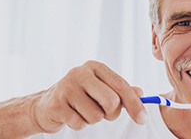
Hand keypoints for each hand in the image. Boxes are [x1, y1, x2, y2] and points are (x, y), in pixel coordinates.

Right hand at [31, 60, 146, 132]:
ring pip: (96, 116)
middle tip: (103, 112)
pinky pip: (80, 123)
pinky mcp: (56, 104)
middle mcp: (80, 73)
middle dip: (111, 113)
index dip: (135, 104)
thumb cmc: (81, 95)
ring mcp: (66, 87)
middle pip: (111, 101)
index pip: (121, 85)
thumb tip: (141, 94)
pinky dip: (80, 124)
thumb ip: (121, 90)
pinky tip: (71, 115)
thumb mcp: (102, 88)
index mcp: (95, 67)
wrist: (47, 104)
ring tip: (83, 111)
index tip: (143, 119)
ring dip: (93, 119)